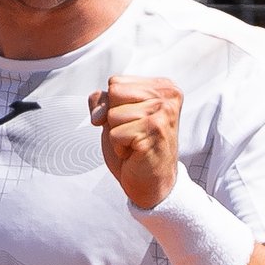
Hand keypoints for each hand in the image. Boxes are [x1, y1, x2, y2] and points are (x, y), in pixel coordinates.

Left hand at [88, 75, 181, 208]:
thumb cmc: (134, 148)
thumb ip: (103, 101)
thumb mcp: (116, 118)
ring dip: (117, 134)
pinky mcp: (154, 131)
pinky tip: (135, 152)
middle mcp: (167, 96)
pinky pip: (114, 133)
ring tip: (134, 144)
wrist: (152, 182)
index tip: (130, 122)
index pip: (116, 82)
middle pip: (114, 93)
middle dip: (114, 118)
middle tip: (132, 134)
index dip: (112, 105)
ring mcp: (163, 113)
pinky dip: (119, 147)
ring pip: (113, 114)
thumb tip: (97, 109)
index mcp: (162, 87)